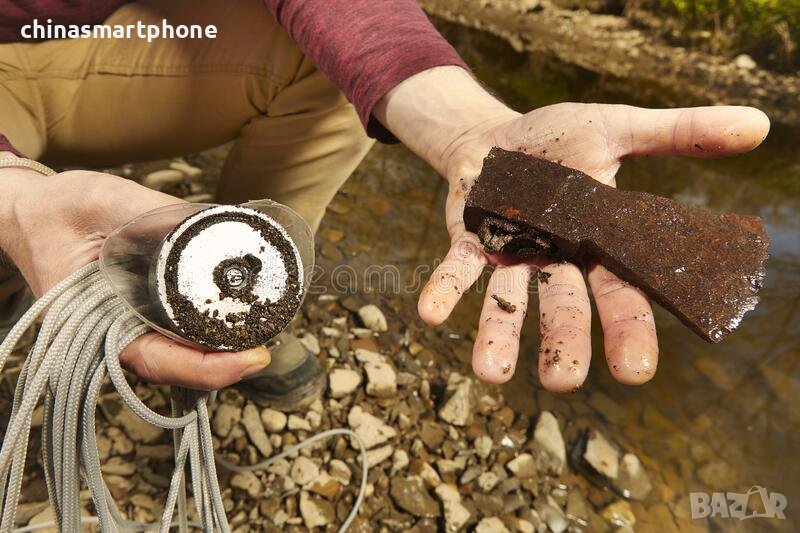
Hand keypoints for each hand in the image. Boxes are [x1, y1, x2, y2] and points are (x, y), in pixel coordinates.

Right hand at [0, 165, 269, 388]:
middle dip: (226, 362)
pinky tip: (237, 317)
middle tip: (270, 339)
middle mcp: (111, 332)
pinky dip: (206, 330)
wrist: (26, 212)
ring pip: (178, 353)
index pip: (155, 360)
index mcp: (92, 319)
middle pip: (176, 365)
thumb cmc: (54, 209)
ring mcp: (125, 324)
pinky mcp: (137, 310)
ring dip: (220, 349)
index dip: (207, 367)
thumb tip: (211, 220)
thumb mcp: (100, 199)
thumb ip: (153, 210)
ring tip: (263, 329)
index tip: (253, 358)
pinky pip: (174, 331)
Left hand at [375, 68, 769, 391]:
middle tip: (561, 382)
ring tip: (490, 372)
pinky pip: (456, 272)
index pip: (622, 292)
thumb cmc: (560, 138)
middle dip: (563, 343)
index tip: (634, 372)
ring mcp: (509, 257)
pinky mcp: (468, 245)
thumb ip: (680, 133)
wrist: (493, 136)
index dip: (629, 330)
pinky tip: (432, 315)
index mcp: (598, 241)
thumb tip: (760, 124)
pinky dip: (445, 292)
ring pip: (508, 302)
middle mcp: (555, 260)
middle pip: (565, 306)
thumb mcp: (617, 128)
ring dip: (498, 335)